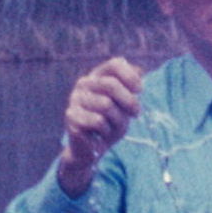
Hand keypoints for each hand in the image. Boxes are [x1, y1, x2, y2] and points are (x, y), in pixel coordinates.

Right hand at [59, 57, 141, 196]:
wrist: (92, 148)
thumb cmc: (112, 122)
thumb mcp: (125, 104)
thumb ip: (131, 87)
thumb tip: (140, 71)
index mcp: (98, 75)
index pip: (115, 64)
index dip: (130, 76)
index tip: (140, 90)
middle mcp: (84, 83)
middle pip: (111, 84)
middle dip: (129, 101)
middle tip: (136, 114)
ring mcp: (75, 98)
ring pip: (106, 105)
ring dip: (117, 120)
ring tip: (114, 127)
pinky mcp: (71, 116)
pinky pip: (98, 121)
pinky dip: (106, 130)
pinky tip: (101, 134)